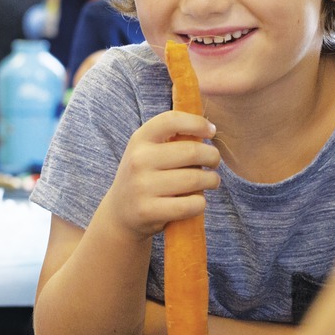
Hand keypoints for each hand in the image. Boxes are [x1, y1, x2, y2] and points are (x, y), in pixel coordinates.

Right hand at [96, 110, 220, 239]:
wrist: (119, 213)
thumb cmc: (145, 177)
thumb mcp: (147, 151)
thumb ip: (172, 140)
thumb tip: (209, 129)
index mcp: (139, 139)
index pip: (172, 121)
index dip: (197, 123)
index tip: (211, 132)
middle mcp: (138, 160)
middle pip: (192, 151)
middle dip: (212, 156)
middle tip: (215, 163)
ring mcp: (141, 186)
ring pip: (195, 179)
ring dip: (212, 180)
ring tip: (211, 181)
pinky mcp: (148, 211)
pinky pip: (190, 204)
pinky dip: (200, 203)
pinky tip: (197, 201)